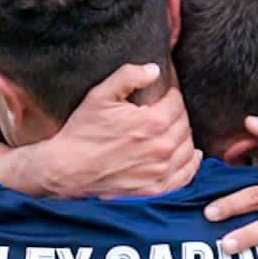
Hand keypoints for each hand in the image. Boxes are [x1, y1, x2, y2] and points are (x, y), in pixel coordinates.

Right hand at [30, 64, 200, 198]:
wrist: (67, 168)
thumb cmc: (83, 131)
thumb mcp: (100, 95)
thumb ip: (128, 76)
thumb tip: (155, 70)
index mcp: (153, 122)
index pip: (177, 101)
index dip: (170, 93)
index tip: (163, 92)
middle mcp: (162, 147)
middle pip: (185, 123)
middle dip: (176, 113)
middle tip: (162, 110)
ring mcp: (161, 170)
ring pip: (188, 147)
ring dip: (183, 136)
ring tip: (171, 129)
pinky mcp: (156, 188)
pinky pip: (186, 174)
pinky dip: (190, 163)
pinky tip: (189, 154)